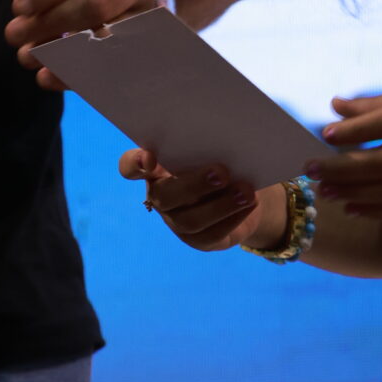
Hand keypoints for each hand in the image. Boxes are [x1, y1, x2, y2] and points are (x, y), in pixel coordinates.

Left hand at [10, 0, 165, 79]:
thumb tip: (27, 12)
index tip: (19, 7)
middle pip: (96, 6)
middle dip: (50, 23)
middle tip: (14, 35)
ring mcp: (146, 15)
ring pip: (107, 39)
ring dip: (62, 52)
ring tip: (27, 57)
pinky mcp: (144, 45)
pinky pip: (111, 64)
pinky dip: (77, 75)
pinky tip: (48, 77)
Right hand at [118, 147, 282, 253]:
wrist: (242, 191)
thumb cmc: (222, 159)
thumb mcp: (214, 148)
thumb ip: (210, 144)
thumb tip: (227, 142)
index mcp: (156, 168)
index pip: (130, 167)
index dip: (134, 164)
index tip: (150, 158)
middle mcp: (162, 196)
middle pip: (166, 196)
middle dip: (194, 185)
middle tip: (221, 172)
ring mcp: (177, 221)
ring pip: (191, 220)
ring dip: (221, 206)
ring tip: (246, 192)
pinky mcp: (199, 240)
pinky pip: (212, 234)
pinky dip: (234, 218)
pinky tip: (250, 204)